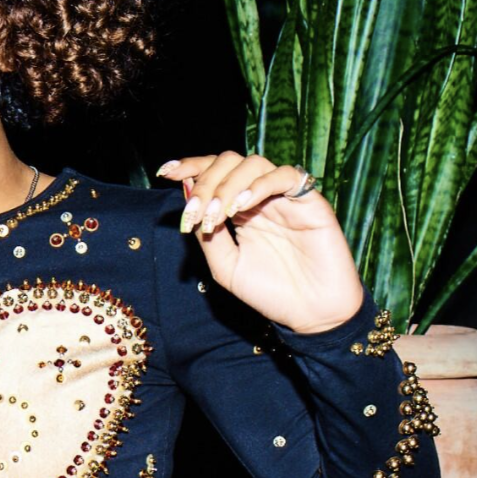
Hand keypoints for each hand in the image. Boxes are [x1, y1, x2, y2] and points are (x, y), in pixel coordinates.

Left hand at [158, 151, 366, 334]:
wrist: (311, 314)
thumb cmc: (270, 293)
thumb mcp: (225, 266)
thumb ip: (205, 234)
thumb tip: (186, 195)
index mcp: (240, 210)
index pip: (215, 173)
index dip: (192, 166)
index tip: (165, 172)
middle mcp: (261, 198)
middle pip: (229, 162)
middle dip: (205, 182)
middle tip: (194, 212)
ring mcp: (285, 197)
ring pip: (253, 164)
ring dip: (228, 185)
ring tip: (217, 215)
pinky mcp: (310, 201)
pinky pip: (285, 176)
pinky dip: (258, 186)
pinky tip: (241, 207)